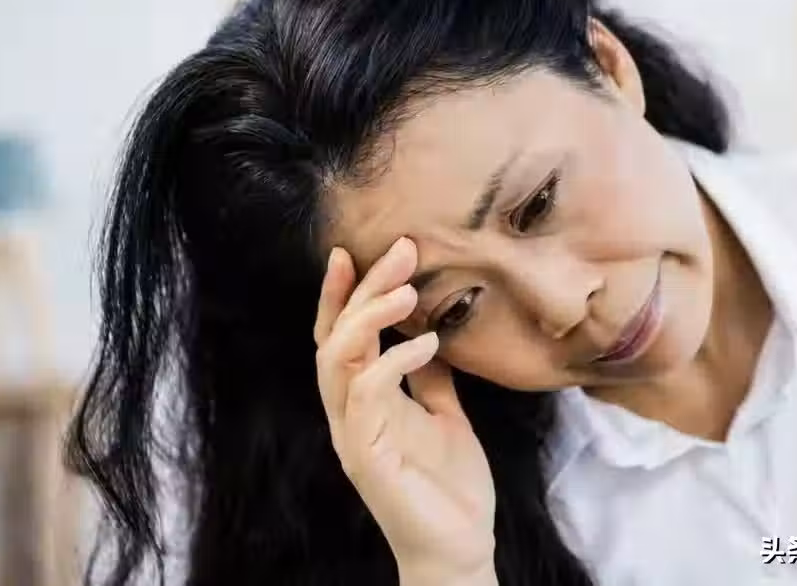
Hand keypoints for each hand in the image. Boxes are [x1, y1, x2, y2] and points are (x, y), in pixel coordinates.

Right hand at [313, 237, 496, 582]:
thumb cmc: (450, 485)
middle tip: (399, 250)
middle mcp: (349, 411)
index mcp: (364, 399)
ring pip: (338, 359)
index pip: (339, 335)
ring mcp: (353, 433)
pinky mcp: (367, 455)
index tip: (356, 250)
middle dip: (361, 288)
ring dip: (369, 317)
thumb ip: (428, 377)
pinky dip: (393, 361)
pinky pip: (368, 395)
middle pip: (335, 335)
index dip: (341, 293)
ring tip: (408, 290)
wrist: (461, 546)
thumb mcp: (444, 414)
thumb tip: (427, 334)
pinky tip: (427, 343)